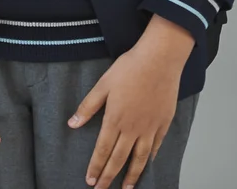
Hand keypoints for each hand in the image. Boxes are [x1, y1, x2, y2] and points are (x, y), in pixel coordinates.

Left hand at [70, 16, 193, 188]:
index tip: (90, 181)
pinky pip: (155, 146)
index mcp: (115, 119)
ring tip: (127, 188)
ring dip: (132, 175)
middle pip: (119, 159)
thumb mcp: (103, 85)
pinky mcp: (163, 123)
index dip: (96, 167)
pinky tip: (146, 164)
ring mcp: (150, 127)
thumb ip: (88, 107)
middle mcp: (133, 128)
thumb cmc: (129, 68)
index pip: (102, 150)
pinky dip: (150, 158)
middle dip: (109, 176)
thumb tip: (72, 124)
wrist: (159, 60)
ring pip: (140, 158)